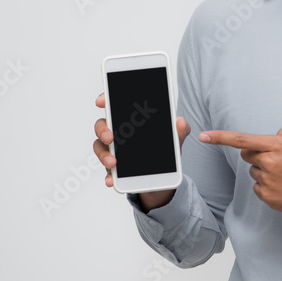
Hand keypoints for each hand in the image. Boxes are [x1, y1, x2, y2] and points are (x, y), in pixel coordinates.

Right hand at [93, 93, 190, 211]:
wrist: (162, 178)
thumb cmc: (162, 151)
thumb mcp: (174, 140)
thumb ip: (179, 131)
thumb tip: (181, 121)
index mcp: (130, 121)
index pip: (115, 106)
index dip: (105, 100)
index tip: (101, 101)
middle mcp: (118, 134)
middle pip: (102, 126)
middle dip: (103, 130)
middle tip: (110, 138)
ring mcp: (113, 151)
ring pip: (100, 148)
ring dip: (104, 155)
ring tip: (113, 162)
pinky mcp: (114, 169)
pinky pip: (107, 171)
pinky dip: (108, 175)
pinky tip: (111, 180)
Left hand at [199, 128, 281, 226]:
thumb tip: (273, 137)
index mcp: (277, 146)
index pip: (242, 139)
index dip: (220, 137)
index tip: (204, 136)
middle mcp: (269, 163)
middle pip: (248, 155)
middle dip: (258, 154)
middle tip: (279, 159)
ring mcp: (267, 182)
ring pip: (254, 171)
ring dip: (265, 170)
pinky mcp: (268, 198)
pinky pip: (258, 187)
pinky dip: (268, 185)